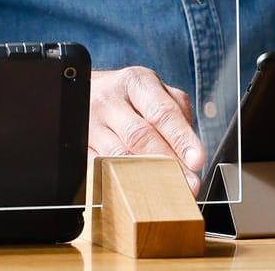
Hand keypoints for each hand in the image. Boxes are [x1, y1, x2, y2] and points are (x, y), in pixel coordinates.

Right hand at [88, 67, 203, 193]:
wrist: (87, 91)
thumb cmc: (129, 96)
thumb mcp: (156, 92)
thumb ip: (177, 117)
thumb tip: (190, 154)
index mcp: (137, 82)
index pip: (163, 113)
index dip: (181, 139)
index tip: (197, 161)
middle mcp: (110, 99)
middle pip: (140, 136)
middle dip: (168, 163)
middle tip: (188, 184)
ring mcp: (90, 122)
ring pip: (118, 155)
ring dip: (145, 177)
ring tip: (166, 192)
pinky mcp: (78, 144)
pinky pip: (98, 167)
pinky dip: (119, 181)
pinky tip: (135, 192)